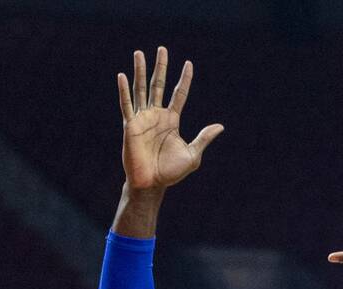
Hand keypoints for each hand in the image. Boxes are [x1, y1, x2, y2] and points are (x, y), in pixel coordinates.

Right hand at [119, 47, 222, 190]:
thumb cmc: (171, 172)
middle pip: (159, 85)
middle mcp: (157, 116)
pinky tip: (122, 76)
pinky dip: (124, 90)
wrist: (152, 184)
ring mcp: (143, 119)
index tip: (188, 64)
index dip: (184, 79)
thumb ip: (204, 138)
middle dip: (161, 67)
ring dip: (140, 71)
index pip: (179, 94)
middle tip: (162, 49)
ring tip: (139, 53)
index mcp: (172, 120)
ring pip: (141, 89)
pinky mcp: (130, 126)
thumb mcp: (192, 154)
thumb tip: (220, 126)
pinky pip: (127, 105)